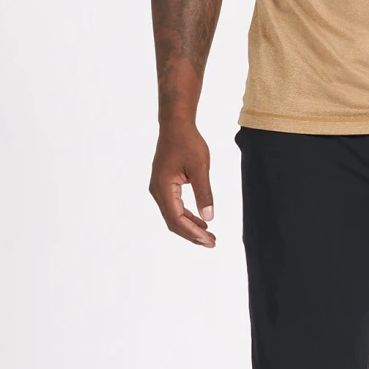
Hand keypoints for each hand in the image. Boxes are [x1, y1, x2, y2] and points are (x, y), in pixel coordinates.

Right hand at [149, 119, 215, 246]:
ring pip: (173, 216)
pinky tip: (201, 221)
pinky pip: (174, 207)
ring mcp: (159, 189)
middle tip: (212, 242)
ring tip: (208, 236)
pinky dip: (187, 216)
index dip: (193, 232)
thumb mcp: (200, 168)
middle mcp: (157, 191)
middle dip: (192, 234)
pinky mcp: (164, 186)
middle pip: (173, 221)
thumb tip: (209, 217)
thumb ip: (204, 193)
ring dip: (190, 227)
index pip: (177, 218)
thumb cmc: (187, 142)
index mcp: (163, 187)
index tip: (209, 239)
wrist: (176, 125)